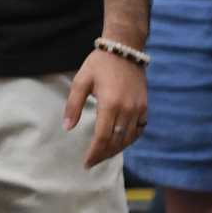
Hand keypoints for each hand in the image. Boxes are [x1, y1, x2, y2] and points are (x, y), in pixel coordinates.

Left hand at [64, 48, 147, 167]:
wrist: (125, 49)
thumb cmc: (100, 64)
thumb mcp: (81, 80)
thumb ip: (73, 105)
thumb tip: (68, 127)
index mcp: (110, 103)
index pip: (102, 138)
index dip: (94, 153)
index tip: (86, 163)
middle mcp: (126, 109)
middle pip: (116, 142)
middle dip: (103, 155)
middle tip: (92, 162)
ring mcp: (138, 108)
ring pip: (128, 139)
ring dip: (116, 150)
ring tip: (103, 155)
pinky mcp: (144, 106)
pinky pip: (139, 130)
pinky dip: (129, 140)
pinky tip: (120, 143)